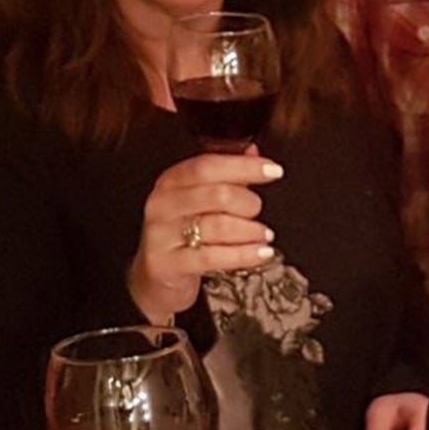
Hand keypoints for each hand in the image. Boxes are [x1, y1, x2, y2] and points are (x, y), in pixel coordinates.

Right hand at [128, 150, 280, 324]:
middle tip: (258, 211)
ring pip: (217, 226)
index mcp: (171, 181)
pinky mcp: (167, 264)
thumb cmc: (182, 234)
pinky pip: (213, 257)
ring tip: (263, 234)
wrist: (156, 276)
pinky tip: (261, 253)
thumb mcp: (200, 201)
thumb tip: (253, 153)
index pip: (208, 166)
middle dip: (248, 203)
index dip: (244, 166)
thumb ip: (227, 176)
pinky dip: (244, 254)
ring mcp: (162, 235)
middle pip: (216, 195)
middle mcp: (163, 204)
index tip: (272, 170)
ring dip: (250, 230)